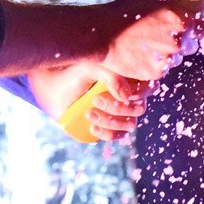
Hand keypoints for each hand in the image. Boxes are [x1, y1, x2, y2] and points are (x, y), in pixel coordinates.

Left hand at [28, 63, 151, 140]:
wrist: (54, 90)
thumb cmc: (75, 75)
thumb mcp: (91, 67)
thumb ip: (111, 76)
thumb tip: (126, 96)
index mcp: (129, 79)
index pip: (149, 87)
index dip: (138, 93)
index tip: (118, 92)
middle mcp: (128, 97)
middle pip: (140, 108)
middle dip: (118, 107)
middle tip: (95, 99)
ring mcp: (120, 115)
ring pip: (130, 124)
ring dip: (110, 120)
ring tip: (88, 112)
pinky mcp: (110, 128)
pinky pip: (118, 136)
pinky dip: (106, 133)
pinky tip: (91, 126)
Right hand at [100, 0, 203, 81]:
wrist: (101, 34)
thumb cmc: (126, 8)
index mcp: (180, 19)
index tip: (203, 31)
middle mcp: (177, 41)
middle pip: (191, 45)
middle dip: (182, 39)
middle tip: (163, 33)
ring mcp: (167, 59)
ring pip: (177, 58)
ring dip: (168, 52)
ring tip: (148, 42)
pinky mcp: (155, 73)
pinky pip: (163, 69)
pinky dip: (156, 62)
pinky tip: (142, 52)